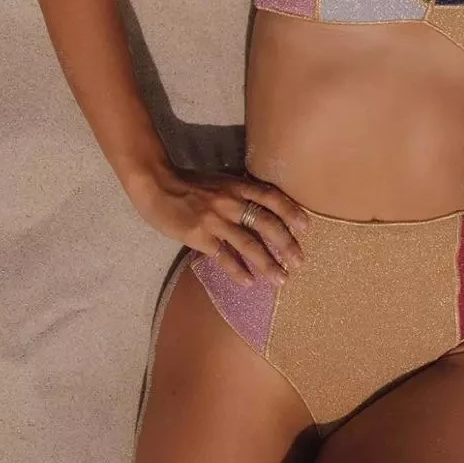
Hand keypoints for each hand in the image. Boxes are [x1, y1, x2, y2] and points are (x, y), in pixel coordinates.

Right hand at [133, 166, 309, 286]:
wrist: (157, 185)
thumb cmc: (190, 184)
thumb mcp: (221, 181)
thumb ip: (240, 192)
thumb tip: (263, 207)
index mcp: (237, 185)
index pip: (271, 197)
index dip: (290, 211)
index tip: (306, 228)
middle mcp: (230, 201)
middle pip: (266, 222)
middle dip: (285, 243)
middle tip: (299, 261)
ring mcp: (215, 219)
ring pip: (248, 243)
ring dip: (267, 263)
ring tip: (280, 279)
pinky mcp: (198, 235)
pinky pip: (223, 256)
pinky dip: (237, 270)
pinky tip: (249, 281)